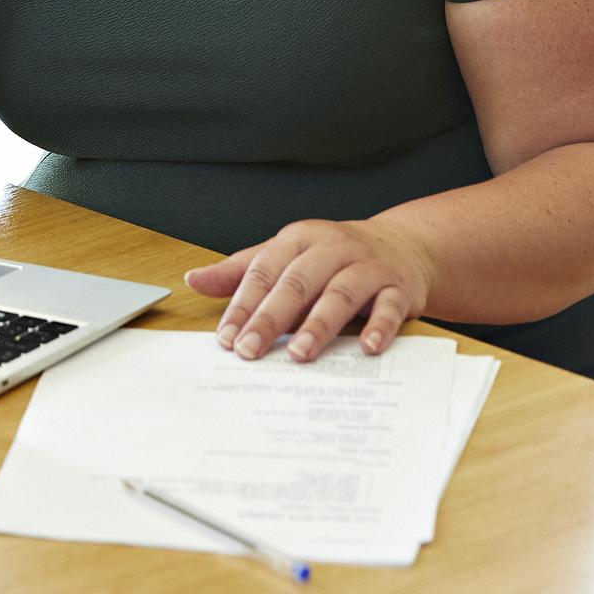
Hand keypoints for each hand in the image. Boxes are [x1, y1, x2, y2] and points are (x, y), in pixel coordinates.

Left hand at [184, 218, 434, 362]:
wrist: (400, 245)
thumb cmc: (332, 256)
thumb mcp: (285, 255)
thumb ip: (242, 271)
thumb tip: (194, 279)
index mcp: (299, 239)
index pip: (265, 271)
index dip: (243, 304)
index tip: (226, 338)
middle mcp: (332, 248)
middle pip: (297, 282)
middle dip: (271, 318)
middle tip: (250, 350)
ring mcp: (367, 267)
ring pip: (340, 293)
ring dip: (318, 325)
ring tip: (299, 354)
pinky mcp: (398, 288)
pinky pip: (388, 307)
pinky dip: (379, 327)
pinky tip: (367, 348)